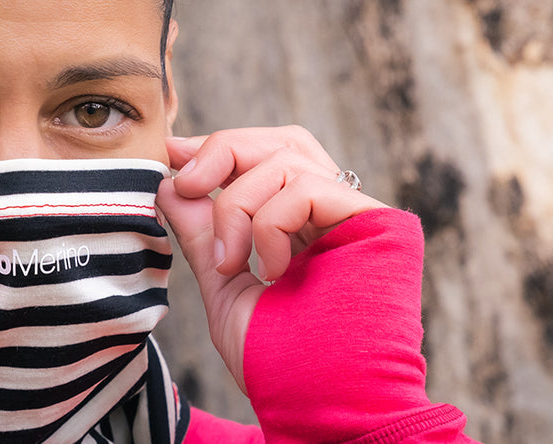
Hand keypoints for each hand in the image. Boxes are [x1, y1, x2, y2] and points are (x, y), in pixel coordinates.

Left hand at [155, 125, 385, 388]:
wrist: (320, 407)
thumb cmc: (278, 365)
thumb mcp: (225, 288)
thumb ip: (203, 234)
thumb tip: (170, 180)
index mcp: (306, 230)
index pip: (268, 159)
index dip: (221, 149)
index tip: (172, 155)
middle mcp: (336, 218)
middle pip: (282, 142)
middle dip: (224, 152)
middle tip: (184, 181)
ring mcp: (360, 220)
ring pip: (286, 160)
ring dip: (236, 206)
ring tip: (231, 264)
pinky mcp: (382, 225)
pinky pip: (309, 187)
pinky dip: (270, 222)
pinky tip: (273, 271)